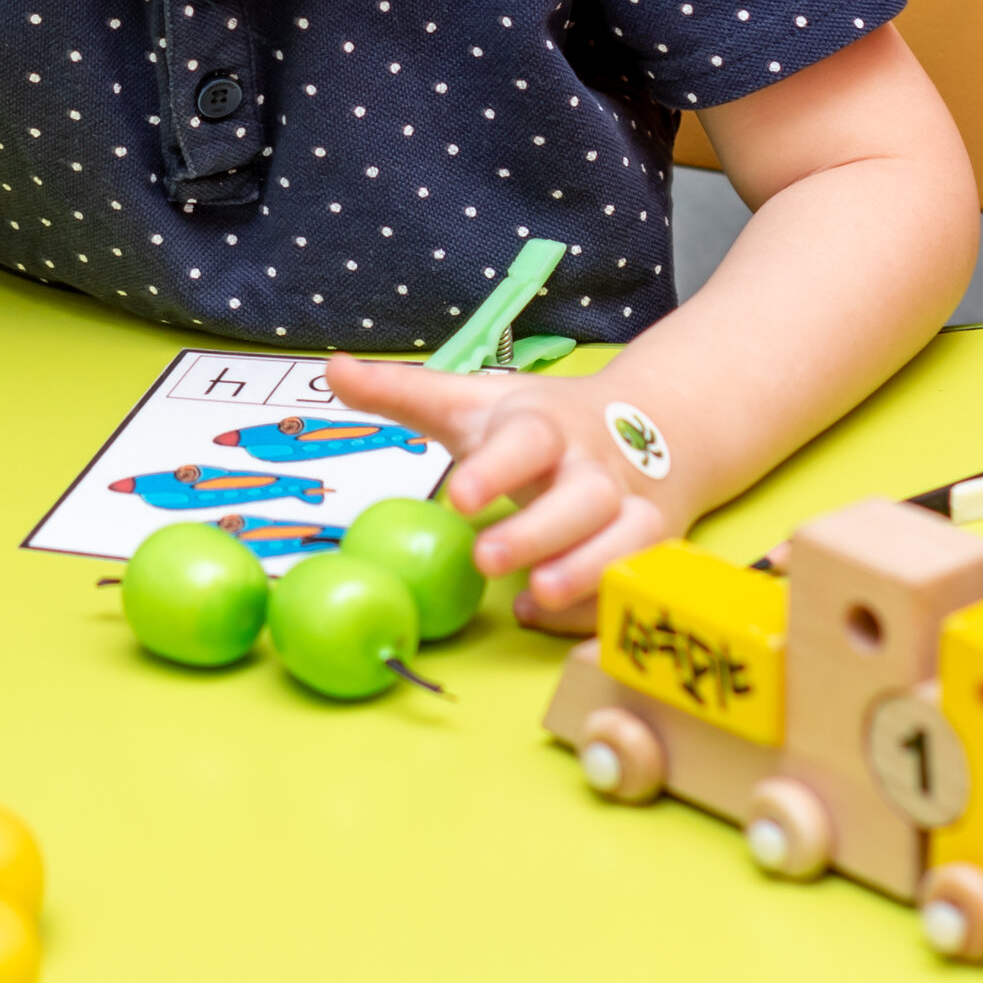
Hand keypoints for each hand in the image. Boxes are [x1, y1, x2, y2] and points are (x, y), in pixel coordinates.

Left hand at [320, 357, 688, 628]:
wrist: (648, 426)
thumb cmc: (539, 425)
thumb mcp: (472, 402)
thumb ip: (403, 393)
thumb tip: (331, 370)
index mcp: (548, 425)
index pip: (529, 440)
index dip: (496, 468)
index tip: (458, 497)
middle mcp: (596, 466)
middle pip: (583, 496)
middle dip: (540, 529)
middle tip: (486, 558)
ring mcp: (631, 506)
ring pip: (627, 539)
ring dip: (587, 569)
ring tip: (538, 592)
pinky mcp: (650, 545)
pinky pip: (633, 579)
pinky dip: (596, 602)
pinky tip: (544, 613)